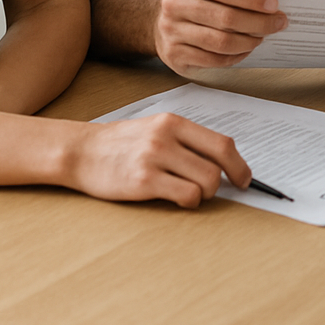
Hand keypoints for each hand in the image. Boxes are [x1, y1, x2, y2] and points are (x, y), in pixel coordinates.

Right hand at [65, 112, 250, 207]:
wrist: (80, 151)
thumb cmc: (122, 143)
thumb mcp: (156, 129)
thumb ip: (185, 140)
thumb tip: (220, 161)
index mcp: (174, 122)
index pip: (221, 143)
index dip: (239, 163)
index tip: (244, 178)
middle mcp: (167, 137)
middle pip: (218, 163)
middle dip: (227, 181)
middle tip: (223, 191)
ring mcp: (155, 158)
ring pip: (206, 181)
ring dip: (206, 194)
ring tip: (193, 194)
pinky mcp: (143, 181)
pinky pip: (185, 195)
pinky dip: (190, 202)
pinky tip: (179, 200)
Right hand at [154, 0, 287, 76]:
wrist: (158, 17)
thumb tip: (271, 4)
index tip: (274, 4)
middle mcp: (174, 4)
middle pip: (226, 18)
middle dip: (259, 22)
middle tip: (279, 23)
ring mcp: (171, 31)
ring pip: (221, 42)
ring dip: (249, 41)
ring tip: (262, 35)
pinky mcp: (174, 55)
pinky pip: (214, 60)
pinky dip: (236, 56)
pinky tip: (246, 48)